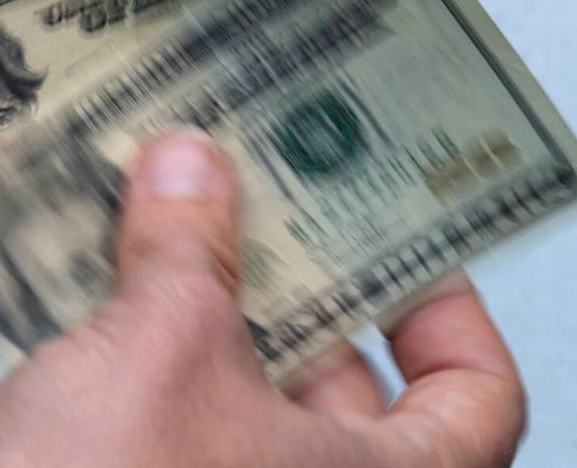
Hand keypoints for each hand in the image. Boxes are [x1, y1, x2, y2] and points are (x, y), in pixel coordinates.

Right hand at [0, 132, 524, 467]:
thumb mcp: (161, 347)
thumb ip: (187, 247)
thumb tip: (189, 168)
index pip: (472, 396)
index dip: (444, 311)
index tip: (398, 244)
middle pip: (340, 375)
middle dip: (292, 278)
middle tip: (258, 204)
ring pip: (240, 387)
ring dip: (204, 302)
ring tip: (170, 224)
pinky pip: (172, 406)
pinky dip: (150, 344)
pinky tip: (104, 286)